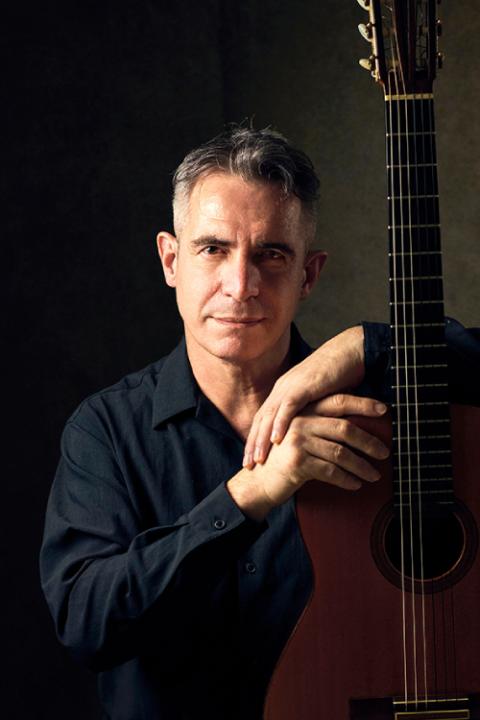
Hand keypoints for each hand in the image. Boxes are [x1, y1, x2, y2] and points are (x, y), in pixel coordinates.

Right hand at [228, 394, 388, 520]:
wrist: (257, 484)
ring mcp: (297, 441)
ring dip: (361, 465)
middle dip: (368, 441)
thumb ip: (319, 428)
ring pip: (340, 452)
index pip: (338, 402)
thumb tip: (354, 428)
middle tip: (384, 452)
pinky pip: (331, 471)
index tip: (384, 411)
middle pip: (344, 428)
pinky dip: (347, 479)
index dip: (362, 405)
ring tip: (373, 474)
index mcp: (302, 411)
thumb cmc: (283, 462)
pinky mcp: (297, 462)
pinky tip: (356, 485)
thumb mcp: (299, 438)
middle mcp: (299, 422)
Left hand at [243, 326, 365, 466]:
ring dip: (262, 439)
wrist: (349, 352)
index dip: (255, 440)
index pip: (263, 420)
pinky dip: (281, 423)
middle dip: (252, 444)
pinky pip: (288, 407)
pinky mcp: (304, 385)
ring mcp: (290, 387)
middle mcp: (282, 390)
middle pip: (261, 420)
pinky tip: (277, 440)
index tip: (251, 461)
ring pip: (270, 416)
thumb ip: (309, 414)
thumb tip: (309, 435)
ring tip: (257, 459)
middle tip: (247, 465)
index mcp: (283, 392)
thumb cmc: (337, 376)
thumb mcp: (318, 399)